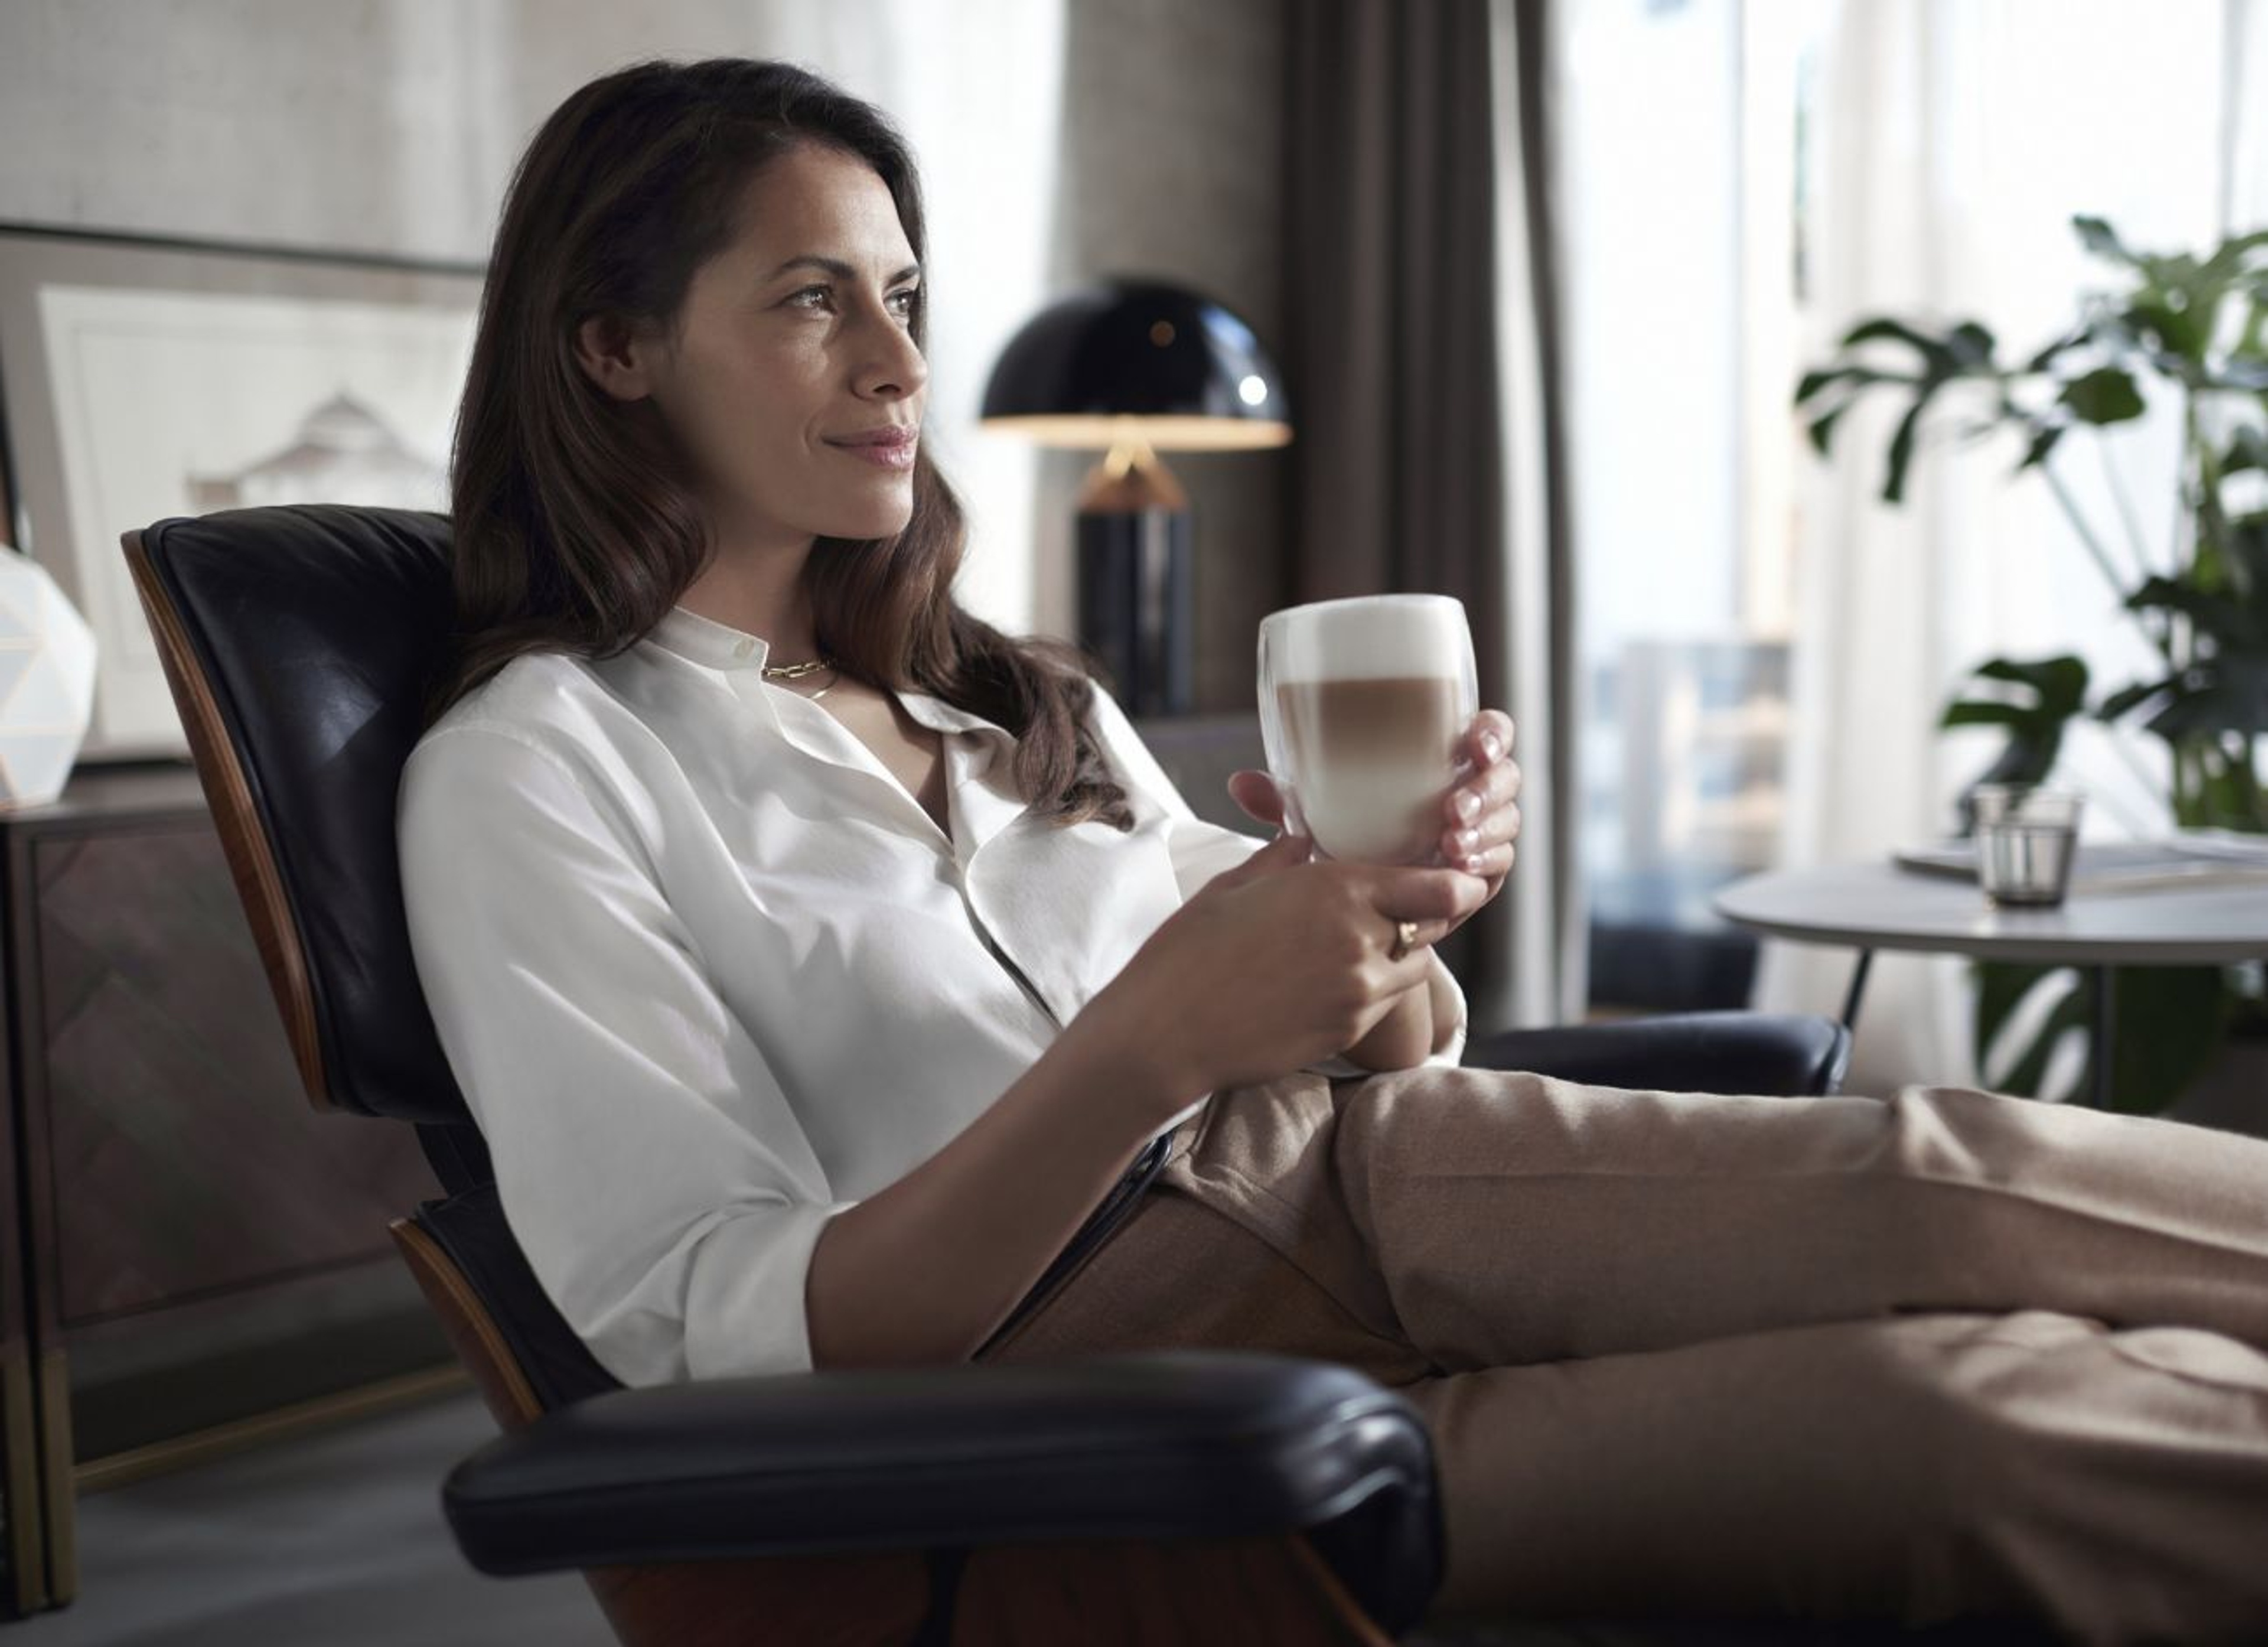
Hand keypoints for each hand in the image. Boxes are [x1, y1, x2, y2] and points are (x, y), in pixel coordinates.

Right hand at [1089, 831, 1490, 1105]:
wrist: (1165, 1035)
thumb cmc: (1186, 953)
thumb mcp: (1231, 887)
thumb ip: (1280, 860)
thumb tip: (1302, 841)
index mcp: (1336, 890)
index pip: (1438, 886)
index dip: (1456, 883)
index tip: (1459, 879)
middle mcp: (1361, 940)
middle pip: (1434, 926)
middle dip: (1427, 915)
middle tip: (1410, 906)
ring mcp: (1359, 992)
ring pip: (1415, 969)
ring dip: (1403, 954)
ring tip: (1363, 945)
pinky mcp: (1347, 1032)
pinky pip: (1384, 1003)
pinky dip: (1375, 989)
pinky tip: (1334, 981)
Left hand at [1227, 707, 1520, 946]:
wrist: (1355, 898)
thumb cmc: (1342, 835)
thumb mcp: (1315, 815)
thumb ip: (1284, 802)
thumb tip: (1241, 784)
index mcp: (1442, 759)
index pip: (1488, 734)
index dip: (1492, 734)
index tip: (1471, 744)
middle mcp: (1470, 791)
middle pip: (1506, 779)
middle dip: (1486, 792)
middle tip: (1451, 810)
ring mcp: (1480, 833)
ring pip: (1507, 824)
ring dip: (1486, 832)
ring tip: (1451, 844)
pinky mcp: (1482, 875)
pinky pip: (1499, 868)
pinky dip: (1486, 866)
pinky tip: (1463, 870)